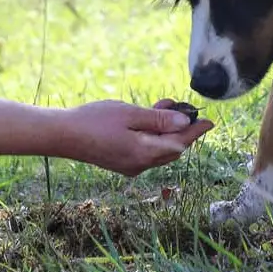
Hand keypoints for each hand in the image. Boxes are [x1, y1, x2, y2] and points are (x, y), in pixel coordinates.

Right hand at [62, 99, 213, 176]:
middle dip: (182, 130)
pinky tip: (148, 119)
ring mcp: (130, 165)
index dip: (196, 131)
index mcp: (145, 153)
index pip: (180, 143)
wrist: (63, 135)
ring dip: (166, 130)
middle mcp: (140, 164)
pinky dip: (153, 135)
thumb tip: (183, 122)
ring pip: (158, 149)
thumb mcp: (129, 114)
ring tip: (166, 106)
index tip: (210, 120)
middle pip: (172, 149)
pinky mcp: (120, 162)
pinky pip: (146, 150)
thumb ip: (158, 119)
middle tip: (186, 108)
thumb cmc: (94, 121)